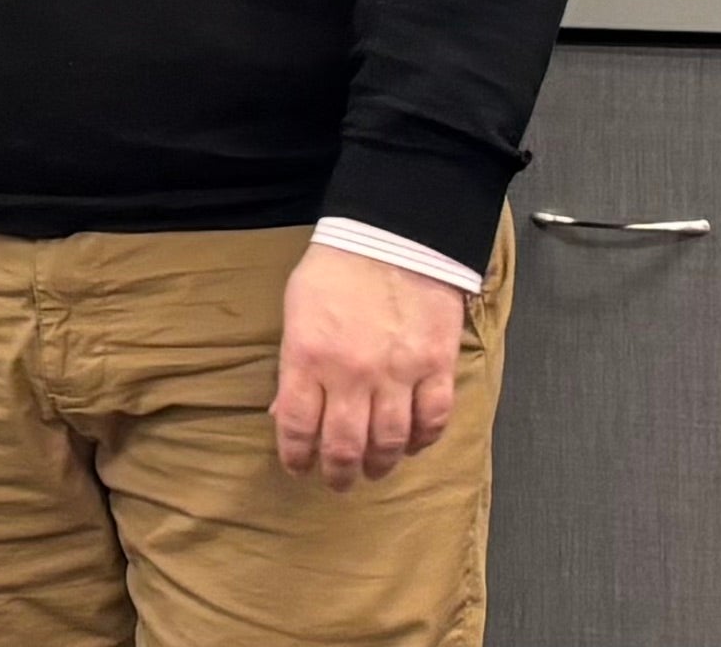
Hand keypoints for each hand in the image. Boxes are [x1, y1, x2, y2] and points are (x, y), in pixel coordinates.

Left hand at [273, 241, 464, 490]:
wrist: (392, 237)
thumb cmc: (335, 271)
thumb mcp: (296, 313)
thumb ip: (292, 366)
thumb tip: (283, 413)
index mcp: (308, 357)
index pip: (297, 426)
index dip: (296, 456)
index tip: (298, 469)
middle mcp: (352, 373)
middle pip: (344, 444)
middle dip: (338, 472)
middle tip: (337, 483)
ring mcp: (398, 372)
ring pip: (391, 440)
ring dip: (381, 464)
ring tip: (373, 471)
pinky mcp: (436, 366)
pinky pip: (433, 419)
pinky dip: (424, 440)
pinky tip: (414, 446)